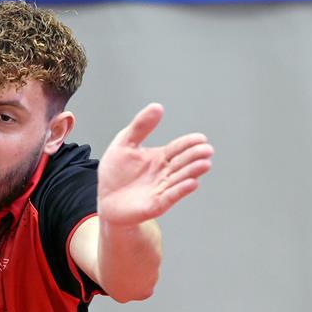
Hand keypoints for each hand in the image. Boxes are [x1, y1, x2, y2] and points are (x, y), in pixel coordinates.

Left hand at [98, 103, 212, 226]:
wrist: (105, 199)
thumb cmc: (116, 172)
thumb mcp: (124, 144)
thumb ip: (140, 127)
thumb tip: (157, 107)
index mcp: (159, 158)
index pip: (178, 148)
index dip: (189, 143)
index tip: (201, 138)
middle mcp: (165, 173)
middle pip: (183, 162)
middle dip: (195, 156)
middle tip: (206, 149)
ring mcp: (162, 188)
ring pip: (180, 178)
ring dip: (193, 172)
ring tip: (205, 164)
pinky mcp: (156, 204)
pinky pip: (171, 196)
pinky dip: (181, 189)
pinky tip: (192, 183)